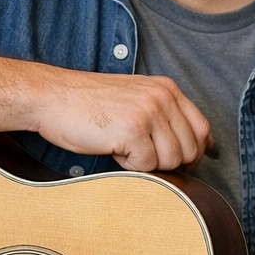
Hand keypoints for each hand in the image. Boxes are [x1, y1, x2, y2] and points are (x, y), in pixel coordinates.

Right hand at [28, 67, 210, 171]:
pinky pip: (147, 165)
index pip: (202, 129)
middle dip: (168, 162)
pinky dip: (129, 166)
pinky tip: (112, 149)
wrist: (52, 98)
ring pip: (171, 160)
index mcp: (167, 89)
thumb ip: (166, 116)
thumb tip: (199, 148)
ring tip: (124, 147)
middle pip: (190, 150)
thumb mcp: (136, 100)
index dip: (195, 152)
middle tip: (139, 153)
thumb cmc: (90, 105)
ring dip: (147, 163)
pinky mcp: (133, 129)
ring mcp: (149, 112)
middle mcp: (163, 97)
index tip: (178, 162)